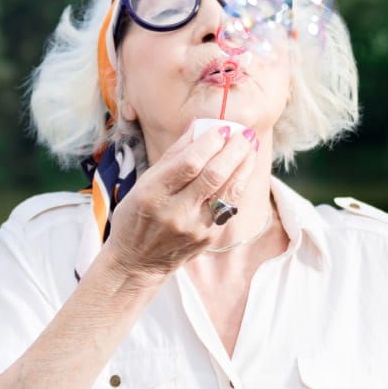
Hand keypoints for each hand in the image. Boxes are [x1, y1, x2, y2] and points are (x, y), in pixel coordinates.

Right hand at [102, 125, 258, 281]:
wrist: (136, 261)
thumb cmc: (136, 215)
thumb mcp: (143, 183)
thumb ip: (172, 156)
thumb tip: (197, 127)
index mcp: (153, 194)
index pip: (189, 163)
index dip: (210, 143)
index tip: (222, 128)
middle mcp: (174, 213)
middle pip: (213, 176)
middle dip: (233, 151)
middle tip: (244, 134)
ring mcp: (194, 228)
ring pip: (228, 192)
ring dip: (244, 166)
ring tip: (251, 148)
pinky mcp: (208, 238)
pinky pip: (228, 206)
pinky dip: (237, 184)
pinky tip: (243, 170)